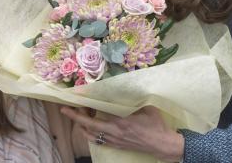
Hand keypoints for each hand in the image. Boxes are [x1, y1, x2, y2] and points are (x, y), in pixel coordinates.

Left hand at [60, 106, 183, 161]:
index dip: (82, 109)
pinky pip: (97, 141)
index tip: (72, 102)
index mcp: (120, 122)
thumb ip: (132, 98)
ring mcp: (114, 141)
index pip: (96, 114)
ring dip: (82, 125)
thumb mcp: (145, 107)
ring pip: (90, 135)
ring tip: (78, 115)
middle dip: (76, 117)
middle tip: (69, 108)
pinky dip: (89, 133)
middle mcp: (114, 132)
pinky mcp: (116, 145)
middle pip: (88, 126)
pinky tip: (88, 127)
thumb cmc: (155, 124)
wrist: (162, 144)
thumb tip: (122, 86)